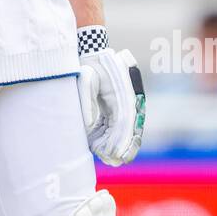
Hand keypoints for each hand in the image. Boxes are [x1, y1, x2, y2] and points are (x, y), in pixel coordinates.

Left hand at [78, 45, 144, 165]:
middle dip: (123, 148)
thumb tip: (88, 126)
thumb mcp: (86, 81)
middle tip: (114, 161)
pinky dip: (112, 135)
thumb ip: (87, 103)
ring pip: (126, 129)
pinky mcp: (118, 104)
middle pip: (130, 130)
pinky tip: (100, 145)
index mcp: (123, 96)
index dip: (120, 142)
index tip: (114, 155)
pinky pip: (117, 123)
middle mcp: (129, 101)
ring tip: (108, 158)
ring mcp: (126, 103)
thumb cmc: (90, 66)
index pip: (125, 124)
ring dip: (118, 144)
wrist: (95, 53)